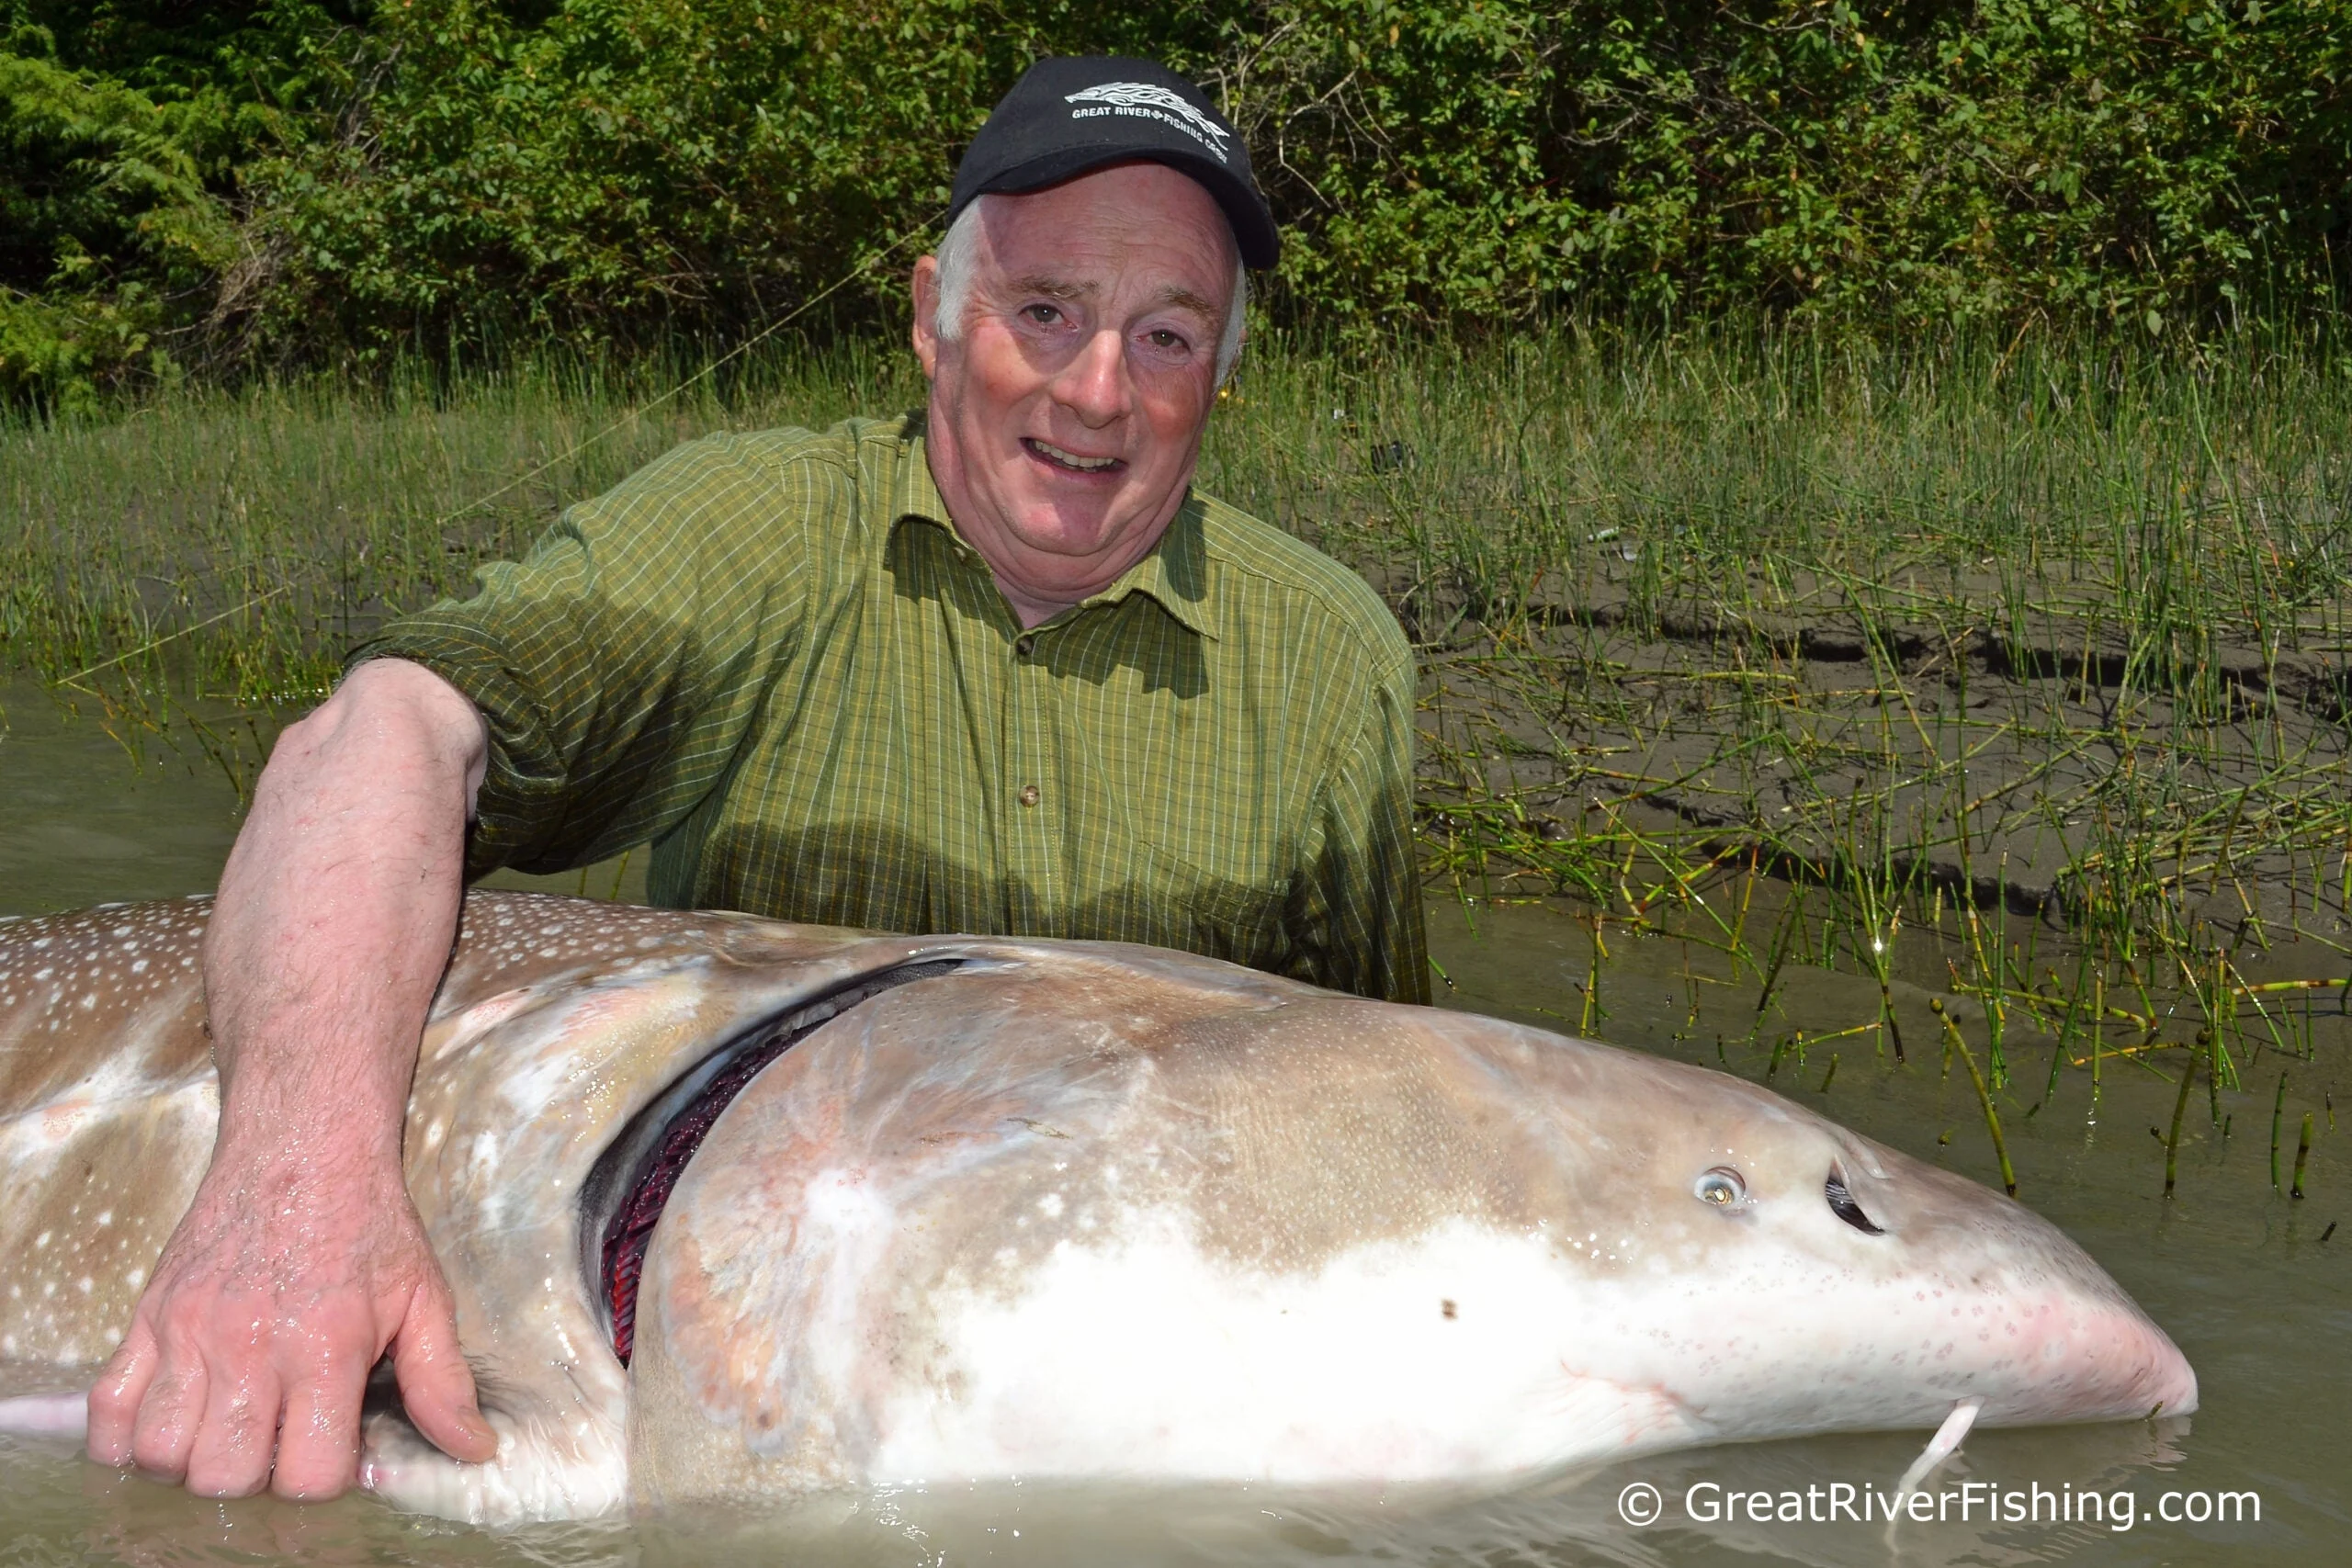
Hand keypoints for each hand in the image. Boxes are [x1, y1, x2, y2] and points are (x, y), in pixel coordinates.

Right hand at [85, 1148, 496, 1498]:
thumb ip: (442, 1381)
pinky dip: (124, 1439)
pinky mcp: (147, 1317)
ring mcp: (189, 1332)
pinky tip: (171, 1423)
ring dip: (192, 1463)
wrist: (305, 1146)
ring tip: (227, 1432)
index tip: (333, 1453)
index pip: (307, 1475)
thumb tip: (473, 1448)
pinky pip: (106, 1411)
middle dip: (255, 1480)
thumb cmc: (368, 1223)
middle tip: (278, 1443)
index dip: (323, 1481)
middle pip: (224, 1475)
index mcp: (327, 1346)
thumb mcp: (425, 1296)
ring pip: (160, 1453)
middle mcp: (251, 1345)